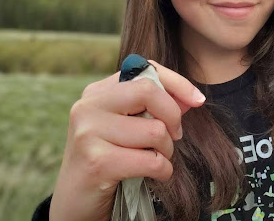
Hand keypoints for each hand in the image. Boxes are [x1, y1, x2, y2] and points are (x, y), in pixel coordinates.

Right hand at [49, 61, 204, 220]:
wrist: (75, 202)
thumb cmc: (110, 158)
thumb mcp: (128, 127)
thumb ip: (156, 107)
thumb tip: (192, 98)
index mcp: (98, 91)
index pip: (146, 70)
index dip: (178, 83)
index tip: (198, 100)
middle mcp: (89, 106)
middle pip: (148, 91)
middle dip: (172, 116)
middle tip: (173, 135)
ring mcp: (89, 132)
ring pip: (154, 130)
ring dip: (166, 150)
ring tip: (157, 158)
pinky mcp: (96, 162)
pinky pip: (151, 161)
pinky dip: (163, 170)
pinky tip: (156, 174)